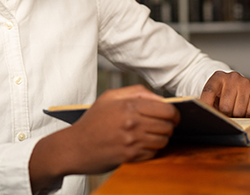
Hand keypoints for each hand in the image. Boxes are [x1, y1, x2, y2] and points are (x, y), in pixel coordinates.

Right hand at [32, 84, 179, 184]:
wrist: (75, 147)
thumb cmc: (92, 120)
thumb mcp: (109, 97)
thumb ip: (136, 91)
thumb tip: (158, 97)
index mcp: (128, 105)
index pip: (166, 109)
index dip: (174, 113)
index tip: (173, 115)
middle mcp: (132, 123)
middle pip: (167, 126)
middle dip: (169, 125)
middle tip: (163, 125)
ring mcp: (132, 142)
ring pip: (163, 141)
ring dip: (161, 138)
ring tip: (152, 134)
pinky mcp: (130, 157)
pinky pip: (153, 153)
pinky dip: (152, 149)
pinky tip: (142, 144)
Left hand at [200, 71, 249, 117]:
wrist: (242, 86)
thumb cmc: (224, 95)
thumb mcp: (214, 95)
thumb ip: (209, 104)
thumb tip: (207, 115)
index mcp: (218, 77)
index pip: (209, 92)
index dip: (206, 105)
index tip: (208, 114)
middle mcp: (232, 77)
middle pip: (225, 107)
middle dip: (226, 115)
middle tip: (227, 113)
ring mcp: (245, 82)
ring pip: (239, 112)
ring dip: (238, 117)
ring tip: (236, 112)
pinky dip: (249, 117)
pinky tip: (246, 111)